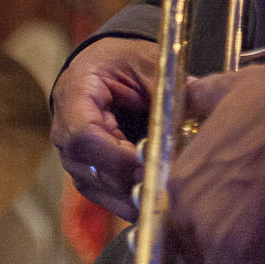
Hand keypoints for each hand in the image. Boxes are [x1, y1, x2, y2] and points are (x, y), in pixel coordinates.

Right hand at [50, 35, 158, 219]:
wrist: (100, 68)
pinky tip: (161, 202)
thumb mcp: (143, 61)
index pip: (84, 138)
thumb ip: (164, 85)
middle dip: (133, 181)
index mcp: (74, 98)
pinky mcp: (89, 174)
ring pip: (101, 191)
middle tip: (170, 184)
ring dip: (135, 197)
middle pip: (93, 172)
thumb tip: (198, 103)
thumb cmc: (119, 61)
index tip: (150, 160)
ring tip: (170, 197)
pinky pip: (109, 196)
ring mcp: (75, 159)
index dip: (117, 156)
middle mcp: (66, 134)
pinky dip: (134, 201)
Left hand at [167, 64, 264, 263]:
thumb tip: (192, 90)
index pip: (181, 220)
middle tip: (254, 246)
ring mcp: (215, 241)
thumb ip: (202, 97)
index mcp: (180, 177)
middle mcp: (189, 212)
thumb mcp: (228, 89)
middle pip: (196, 254)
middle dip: (221, 256)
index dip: (209, 224)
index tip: (231, 225)